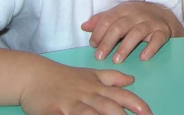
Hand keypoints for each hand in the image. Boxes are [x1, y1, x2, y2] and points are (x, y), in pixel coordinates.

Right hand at [19, 59, 150, 114]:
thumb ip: (112, 78)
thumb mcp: (90, 74)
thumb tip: (132, 80)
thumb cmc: (64, 77)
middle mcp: (87, 95)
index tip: (149, 114)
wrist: (34, 76)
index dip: (137, 105)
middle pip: (109, 107)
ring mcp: (70, 104)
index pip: (121, 96)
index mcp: (97, 87)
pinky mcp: (53, 112)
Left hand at [81, 1, 183, 62]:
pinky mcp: (163, 32)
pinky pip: (157, 39)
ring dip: (125, 47)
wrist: (163, 16)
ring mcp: (151, 23)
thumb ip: (102, 20)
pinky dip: (150, 48)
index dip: (99, 32)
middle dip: (108, 42)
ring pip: (137, 33)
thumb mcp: (120, 15)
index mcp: (125, 9)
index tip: (92, 45)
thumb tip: (84, 26)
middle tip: (99, 57)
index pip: (109, 19)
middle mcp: (138, 14)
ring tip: (117, 60)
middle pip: (120, 26)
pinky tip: (143, 58)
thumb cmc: (136, 18)